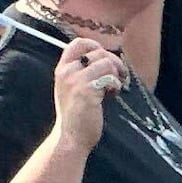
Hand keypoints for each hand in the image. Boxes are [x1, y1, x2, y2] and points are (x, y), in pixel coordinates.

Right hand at [48, 35, 125, 153]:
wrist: (70, 138)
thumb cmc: (76, 116)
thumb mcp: (71, 89)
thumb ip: (81, 72)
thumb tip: (106, 58)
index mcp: (62, 70)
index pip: (77, 43)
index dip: (95, 45)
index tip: (105, 58)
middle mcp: (67, 72)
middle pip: (98, 51)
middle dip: (114, 62)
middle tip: (119, 76)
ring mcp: (75, 81)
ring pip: (106, 62)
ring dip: (116, 74)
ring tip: (114, 88)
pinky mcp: (87, 91)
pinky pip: (109, 77)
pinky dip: (116, 85)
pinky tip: (112, 95)